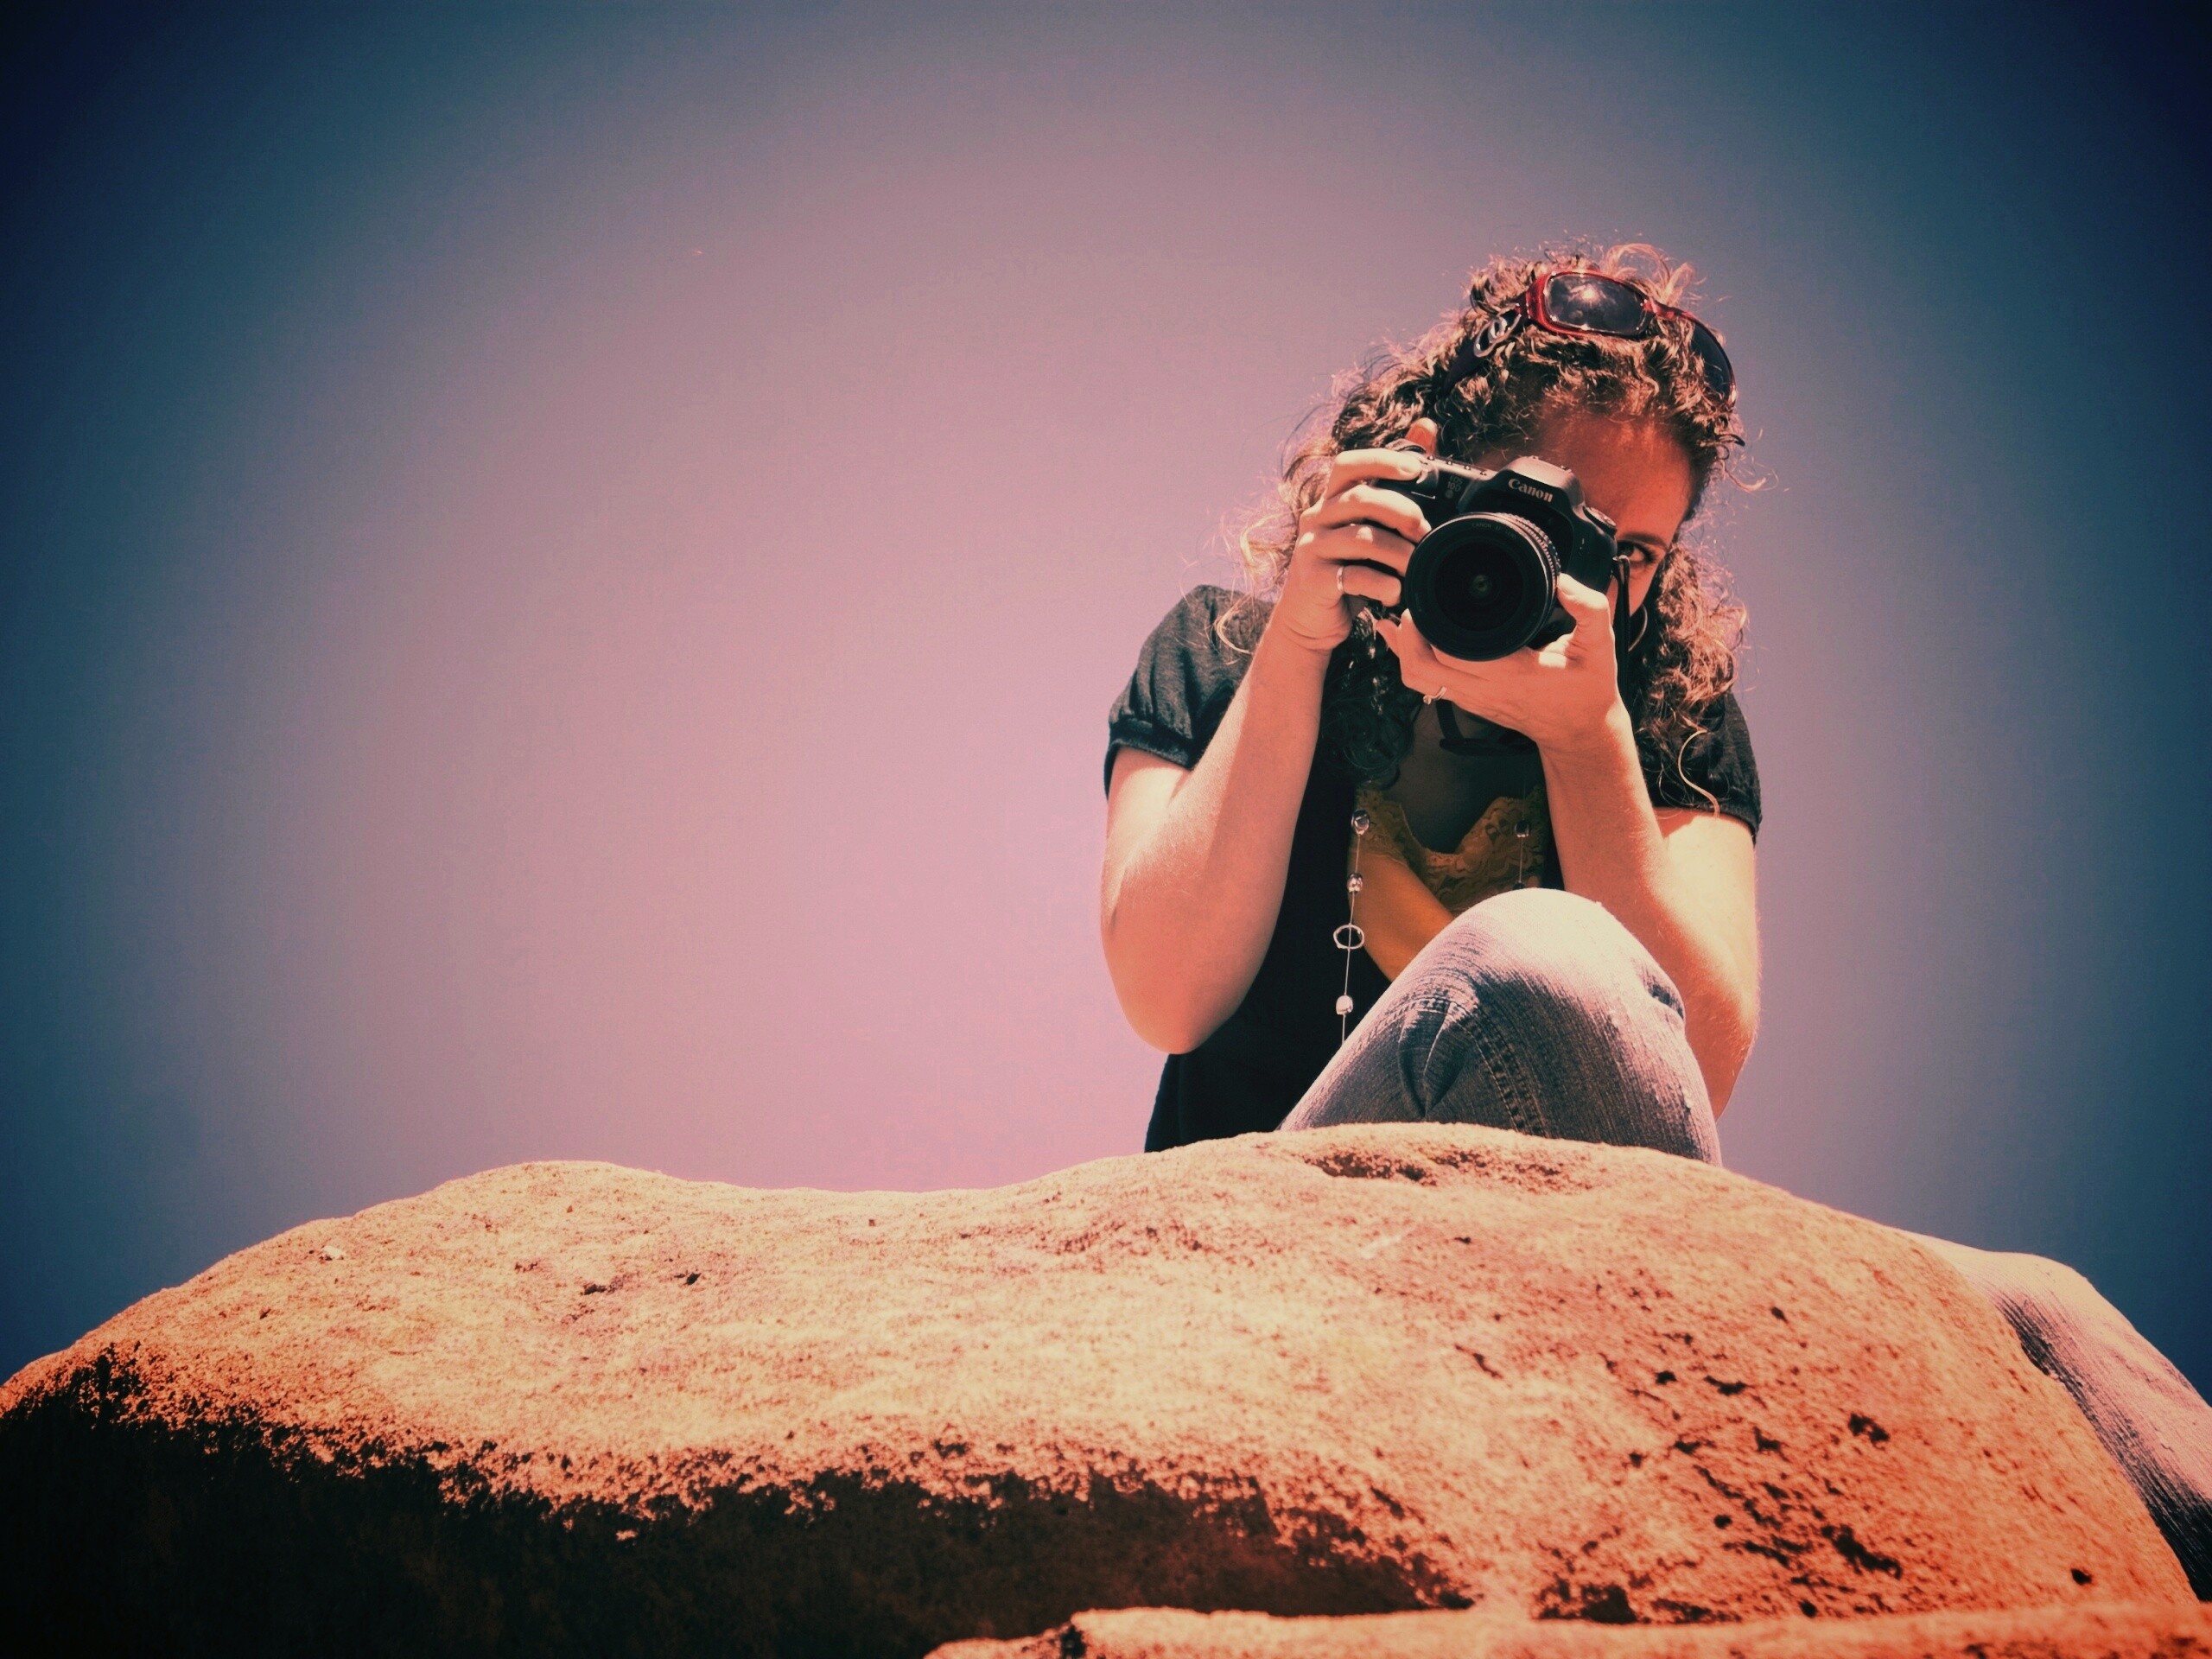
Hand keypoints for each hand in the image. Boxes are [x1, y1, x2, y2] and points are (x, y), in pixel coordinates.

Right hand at [1268, 443, 1431, 656]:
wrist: (1310, 621)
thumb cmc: (1347, 572)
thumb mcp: (1366, 533)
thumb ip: (1390, 501)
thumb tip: (1425, 436)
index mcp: (1330, 502)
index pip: (1348, 465)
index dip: (1381, 460)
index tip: (1416, 469)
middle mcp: (1316, 519)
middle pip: (1360, 499)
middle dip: (1401, 510)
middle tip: (1424, 530)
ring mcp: (1312, 549)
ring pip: (1362, 539)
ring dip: (1399, 552)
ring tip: (1416, 565)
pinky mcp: (1313, 580)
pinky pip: (1354, 576)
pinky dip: (1382, 584)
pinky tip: (1395, 591)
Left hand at [1376, 568, 1626, 754]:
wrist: (1580, 733)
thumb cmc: (1588, 690)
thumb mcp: (1600, 646)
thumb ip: (1590, 609)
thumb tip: (1563, 583)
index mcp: (1512, 673)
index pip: (1452, 652)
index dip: (1431, 625)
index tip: (1429, 594)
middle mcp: (1484, 689)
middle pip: (1422, 667)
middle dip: (1409, 633)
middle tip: (1414, 600)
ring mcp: (1472, 699)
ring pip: (1418, 679)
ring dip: (1404, 648)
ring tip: (1406, 616)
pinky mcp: (1469, 702)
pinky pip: (1427, 684)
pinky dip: (1411, 660)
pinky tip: (1405, 638)